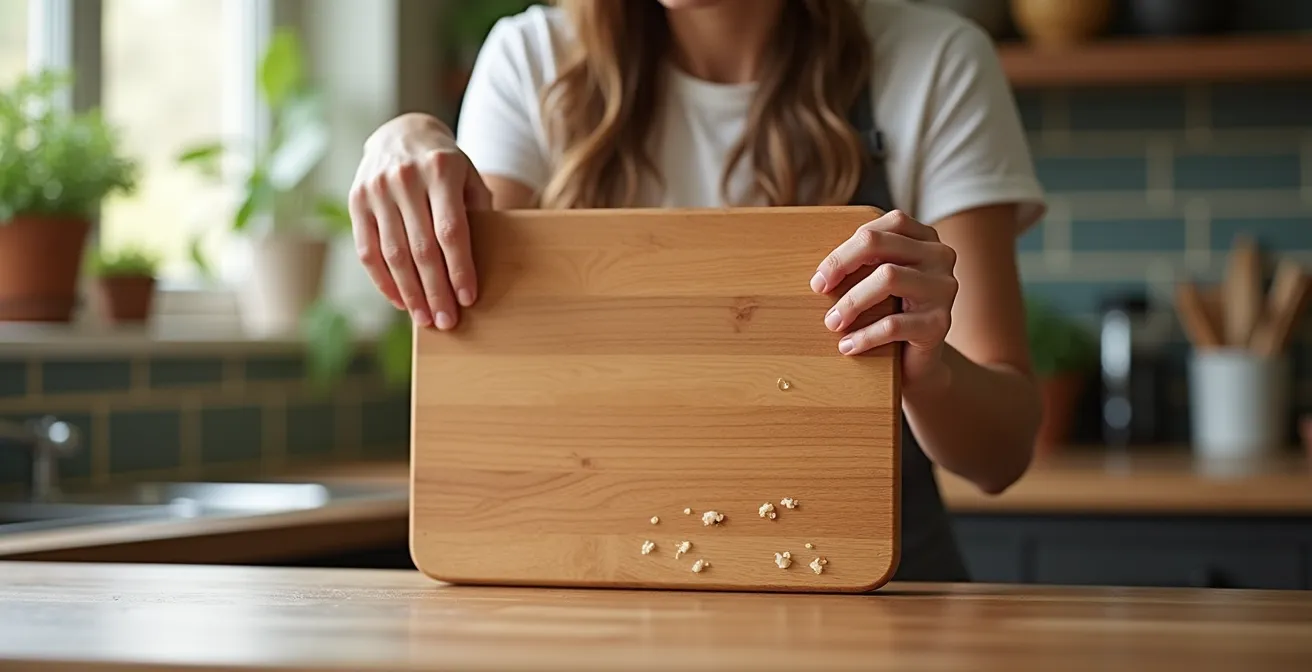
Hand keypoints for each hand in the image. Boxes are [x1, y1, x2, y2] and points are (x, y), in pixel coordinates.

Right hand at [349, 114, 491, 329]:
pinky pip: (367, 251)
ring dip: (410, 292)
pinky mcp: (356, 201)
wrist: (402, 133)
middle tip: (447, 321)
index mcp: (440, 170)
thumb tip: (483, 265)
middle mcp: (405, 178)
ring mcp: (376, 189)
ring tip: (425, 319)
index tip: (468, 299)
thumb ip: (478, 213)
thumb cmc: (446, 165)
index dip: (459, 268)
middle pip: (421, 248)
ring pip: (393, 254)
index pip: (451, 231)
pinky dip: (383, 281)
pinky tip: (400, 300)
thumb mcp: (469, 177)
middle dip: (435, 290)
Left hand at [810, 210, 958, 391]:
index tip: (821, 274)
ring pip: (888, 277)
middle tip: (819, 288)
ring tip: (832, 322)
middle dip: (841, 264)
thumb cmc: (891, 313)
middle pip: (880, 244)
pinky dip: (864, 335)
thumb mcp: (878, 280)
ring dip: (851, 301)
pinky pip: (894, 324)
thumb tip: (821, 266)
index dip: (847, 245)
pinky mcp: (940, 323)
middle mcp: (940, 256)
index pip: (884, 224)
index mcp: (924, 238)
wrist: (916, 361)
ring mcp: (943, 288)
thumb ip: (862, 261)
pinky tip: (847, 346)